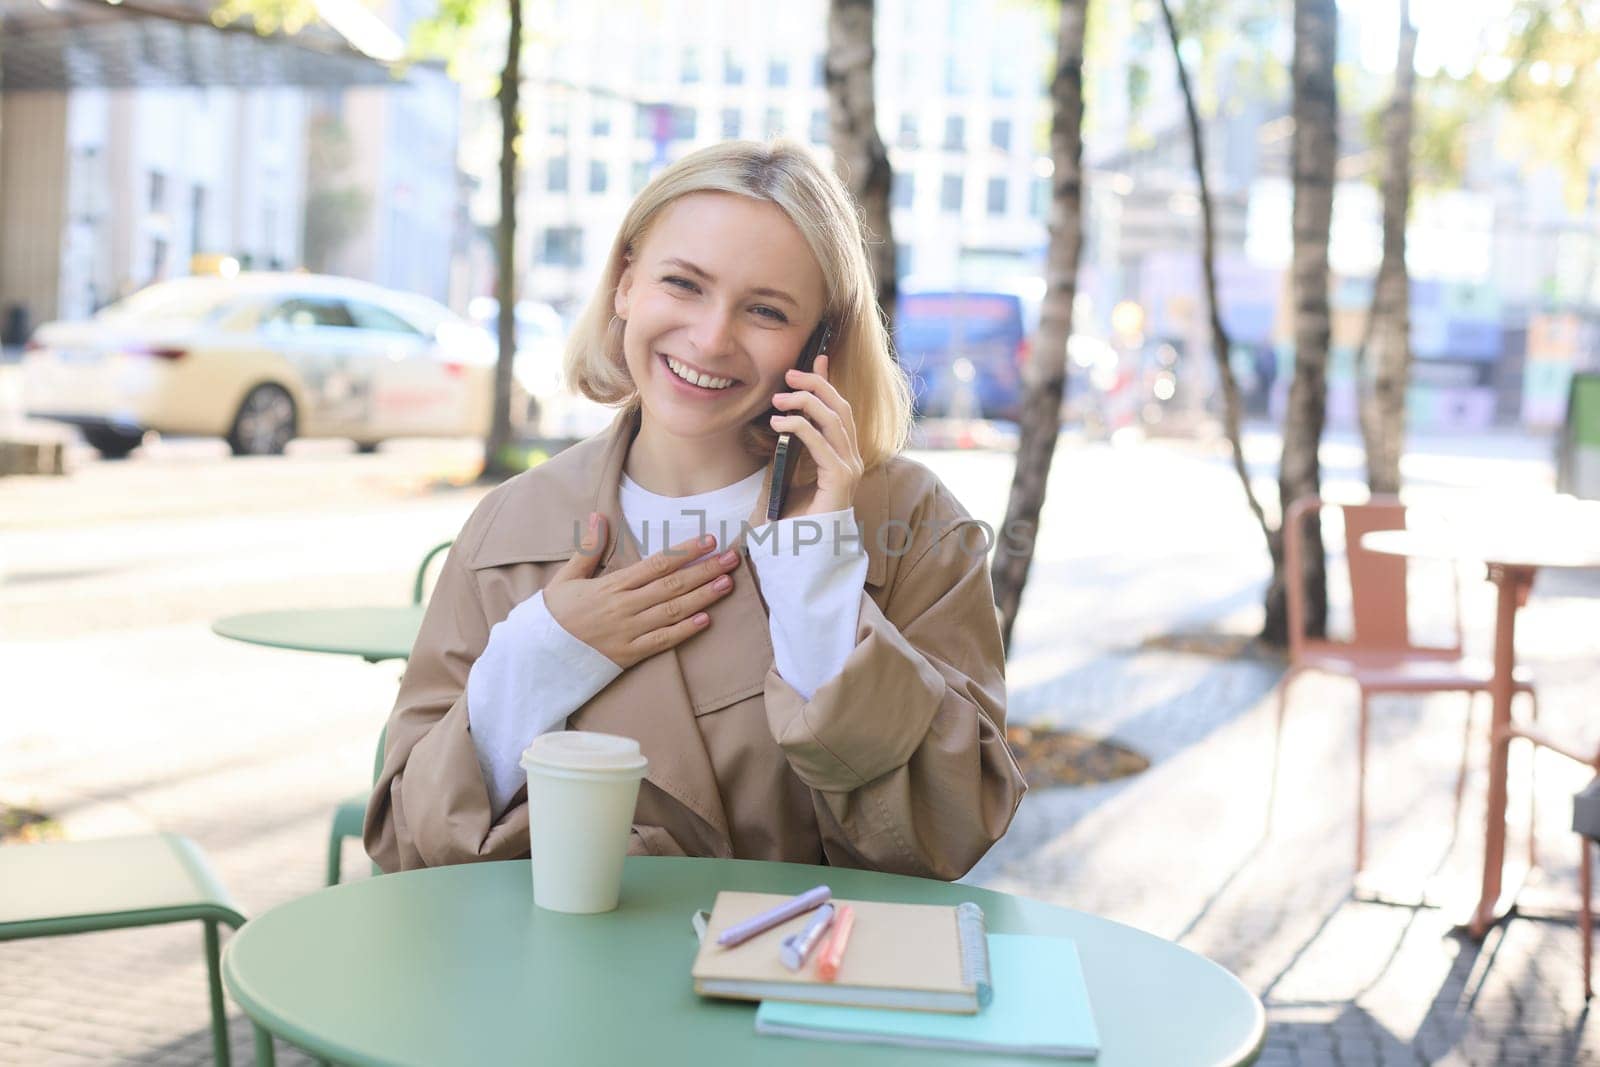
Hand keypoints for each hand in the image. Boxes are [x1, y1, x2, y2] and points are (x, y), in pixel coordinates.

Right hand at [543, 514, 740, 668]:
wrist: (537, 656)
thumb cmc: (553, 615)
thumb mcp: (566, 578)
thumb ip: (587, 549)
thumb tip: (598, 517)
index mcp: (612, 586)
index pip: (657, 564)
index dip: (685, 552)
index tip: (708, 541)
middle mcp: (625, 607)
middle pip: (673, 585)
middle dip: (705, 570)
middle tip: (732, 558)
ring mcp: (629, 631)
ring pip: (673, 611)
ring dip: (703, 597)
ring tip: (727, 584)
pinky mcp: (630, 654)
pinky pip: (662, 641)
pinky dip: (685, 632)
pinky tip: (706, 621)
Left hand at [768, 353, 863, 516]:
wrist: (801, 553)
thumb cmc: (794, 518)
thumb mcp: (788, 471)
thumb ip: (790, 446)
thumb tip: (781, 418)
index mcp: (843, 456)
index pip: (840, 410)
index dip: (829, 382)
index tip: (816, 357)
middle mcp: (852, 459)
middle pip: (841, 408)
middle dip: (816, 384)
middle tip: (789, 374)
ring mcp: (850, 469)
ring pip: (834, 420)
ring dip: (805, 402)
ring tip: (778, 399)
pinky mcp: (841, 480)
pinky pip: (822, 443)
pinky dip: (800, 428)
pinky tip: (778, 424)